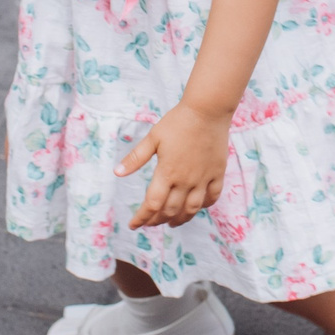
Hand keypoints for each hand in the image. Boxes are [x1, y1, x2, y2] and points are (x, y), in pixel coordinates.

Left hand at [117, 104, 230, 229]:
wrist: (207, 110)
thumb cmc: (178, 121)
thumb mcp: (153, 138)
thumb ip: (135, 158)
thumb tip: (116, 173)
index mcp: (167, 172)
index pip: (152, 204)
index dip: (141, 218)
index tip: (133, 225)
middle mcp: (186, 180)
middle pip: (170, 210)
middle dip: (158, 220)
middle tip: (150, 222)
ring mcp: (204, 178)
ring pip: (192, 209)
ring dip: (180, 219)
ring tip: (172, 223)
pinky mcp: (217, 173)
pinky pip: (212, 197)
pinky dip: (203, 206)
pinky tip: (196, 207)